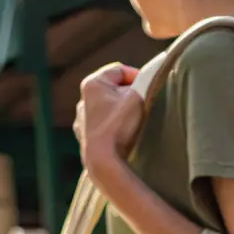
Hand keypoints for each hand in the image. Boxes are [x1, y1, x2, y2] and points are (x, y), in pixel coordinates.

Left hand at [74, 63, 142, 189]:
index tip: (149, 89)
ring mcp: (81, 123)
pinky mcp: (84, 141)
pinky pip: (102, 129)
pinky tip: (122, 139)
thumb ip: (146, 80)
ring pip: (106, 111)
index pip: (119, 70)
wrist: (104, 163)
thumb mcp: (139, 96)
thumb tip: (153, 73)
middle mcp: (82, 101)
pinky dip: (112, 130)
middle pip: (112, 91)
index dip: (137, 76)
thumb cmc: (120, 126)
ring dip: (120, 114)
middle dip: (128, 96)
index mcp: (92, 84)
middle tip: (143, 106)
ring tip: (133, 124)